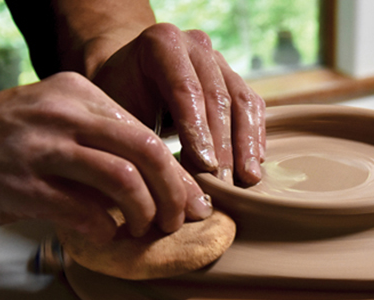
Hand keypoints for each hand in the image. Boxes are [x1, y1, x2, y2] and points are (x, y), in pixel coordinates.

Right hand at [0, 72, 211, 242]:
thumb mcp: (58, 121)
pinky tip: (105, 235)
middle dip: (174, 193)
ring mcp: (41, 147)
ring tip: (143, 229)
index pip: (147, 133)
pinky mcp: (21, 184)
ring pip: (123, 180)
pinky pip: (83, 211)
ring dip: (144, 213)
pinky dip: (104, 229)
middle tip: (178, 220)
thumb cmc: (11, 141)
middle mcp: (64, 114)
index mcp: (79, 93)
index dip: (178, 173)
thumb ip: (104, 142)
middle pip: (147, 152)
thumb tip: (163, 184)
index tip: (194, 199)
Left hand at [92, 23, 265, 185]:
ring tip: (247, 178)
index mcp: (161, 43)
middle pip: (218, 97)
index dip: (198, 130)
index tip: (206, 166)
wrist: (129, 77)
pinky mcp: (235, 78)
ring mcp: (219, 60)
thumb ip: (142, 137)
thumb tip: (168, 180)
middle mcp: (196, 45)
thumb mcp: (118, 113)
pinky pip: (253, 107)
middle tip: (224, 182)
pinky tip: (253, 164)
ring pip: (242, 101)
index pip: (185, 89)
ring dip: (246, 144)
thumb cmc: (120, 99)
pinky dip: (254, 137)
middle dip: (223, 145)